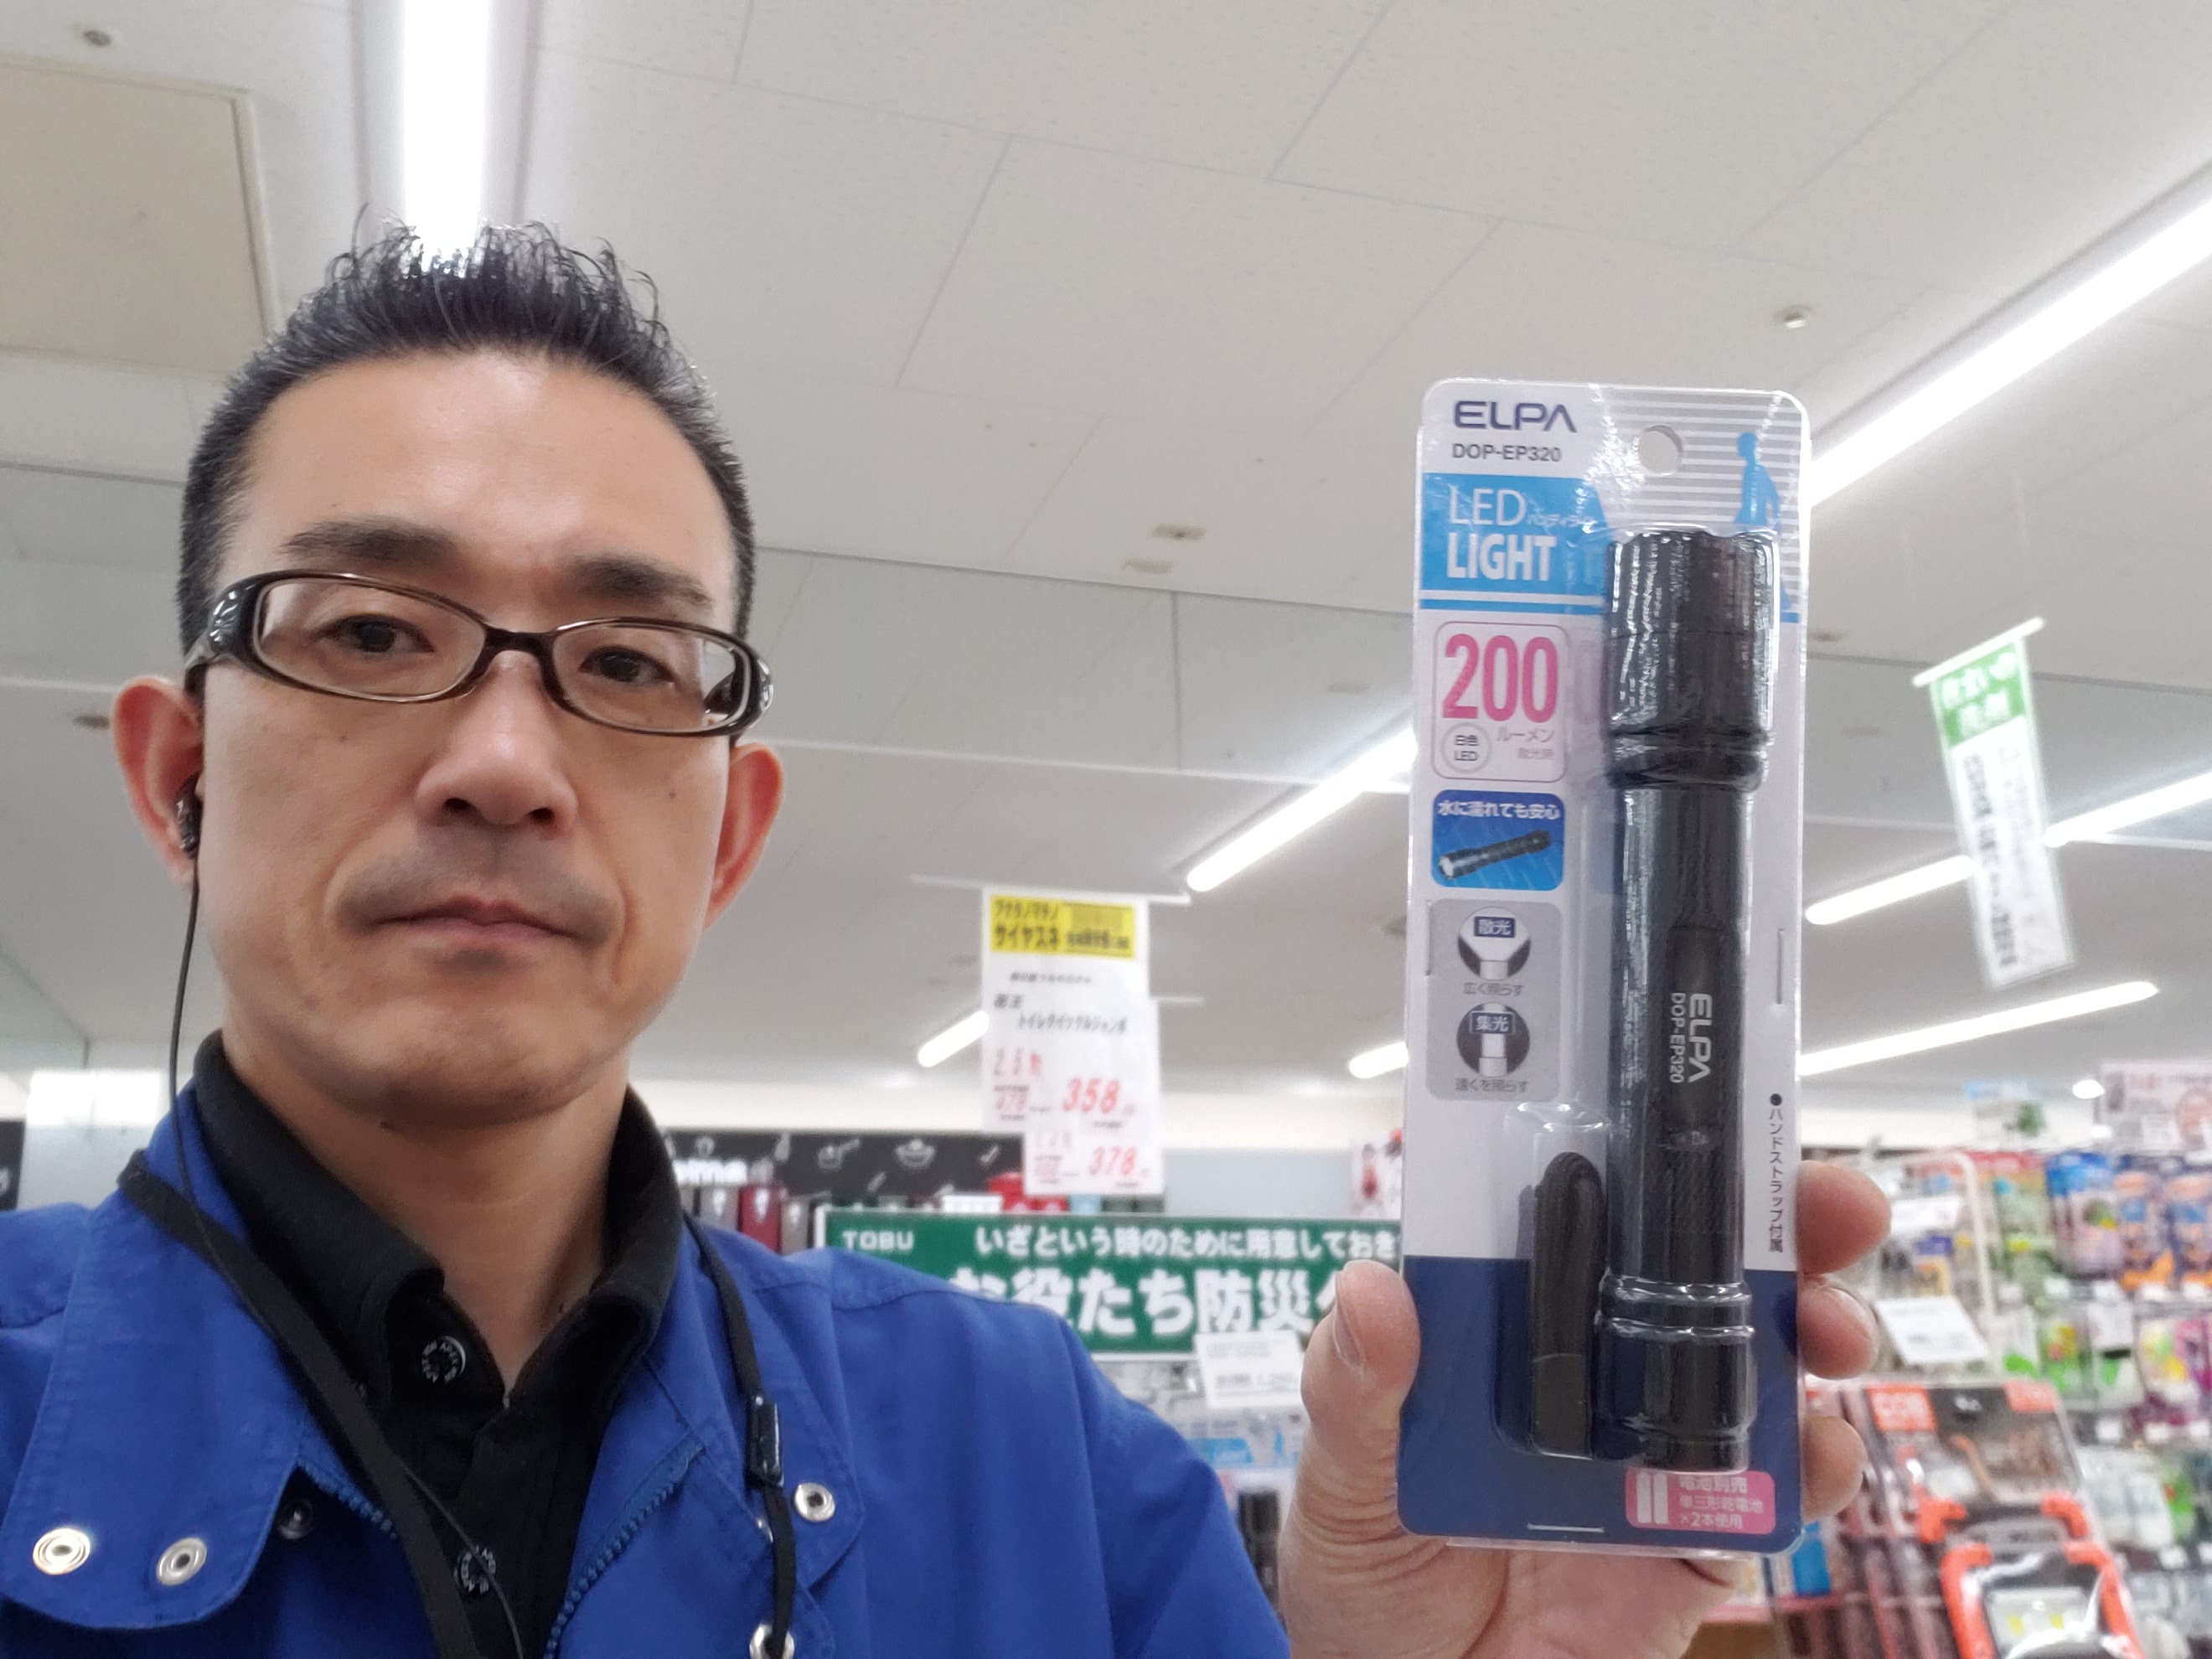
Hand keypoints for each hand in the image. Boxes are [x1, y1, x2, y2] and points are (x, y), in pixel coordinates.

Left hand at [1281, 1159, 1888, 1658]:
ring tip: (1832, 1327)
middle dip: (1778, 1226)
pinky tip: (1820, 1449)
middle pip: (1696, 1277)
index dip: (1648, 1166)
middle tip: (1832, 1205)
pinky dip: (1812, 1469)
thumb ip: (1353, 1393)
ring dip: (1814, 1330)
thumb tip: (1371, 1289)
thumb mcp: (1338, 1482)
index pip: (1584, 1224)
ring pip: (1757, 1369)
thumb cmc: (1364, 1582)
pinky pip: (1768, 1499)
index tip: (1700, 1122)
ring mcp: (1652, 1456)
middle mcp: (1592, 1376)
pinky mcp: (1693, 1546)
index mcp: (1507, 1332)